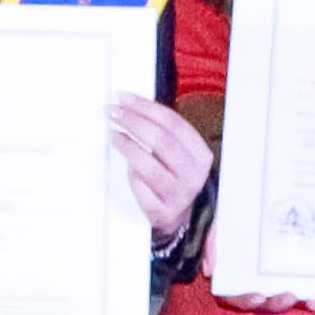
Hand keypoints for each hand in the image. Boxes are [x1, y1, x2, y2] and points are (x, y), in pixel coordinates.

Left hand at [100, 95, 209, 237]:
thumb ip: (164, 132)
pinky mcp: (161, 212)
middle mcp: (193, 175)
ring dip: (126, 144)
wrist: (179, 216)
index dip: (146, 107)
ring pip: (147, 163)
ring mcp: (178, 195)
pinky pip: (140, 187)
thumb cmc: (175, 178)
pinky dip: (130, 173)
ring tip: (113, 134)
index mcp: (200, 155)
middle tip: (113, 112)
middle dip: (133, 121)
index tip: (125, 98)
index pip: (173, 123)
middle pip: (160, 140)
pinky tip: (123, 163)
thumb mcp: (179, 154)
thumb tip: (132, 106)